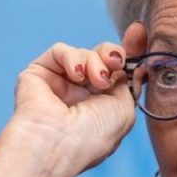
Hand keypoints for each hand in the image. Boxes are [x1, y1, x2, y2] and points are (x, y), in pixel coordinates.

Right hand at [10, 23, 146, 172]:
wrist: (58, 144)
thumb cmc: (92, 136)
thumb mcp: (125, 109)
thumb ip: (130, 81)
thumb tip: (137, 61)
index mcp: (101, 106)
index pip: (117, 72)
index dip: (129, 51)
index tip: (139, 32)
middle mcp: (80, 94)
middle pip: (102, 57)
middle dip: (114, 54)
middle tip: (116, 63)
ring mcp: (58, 84)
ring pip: (84, 53)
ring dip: (96, 61)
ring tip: (97, 80)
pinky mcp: (38, 74)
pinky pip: (60, 51)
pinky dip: (72, 57)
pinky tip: (77, 74)